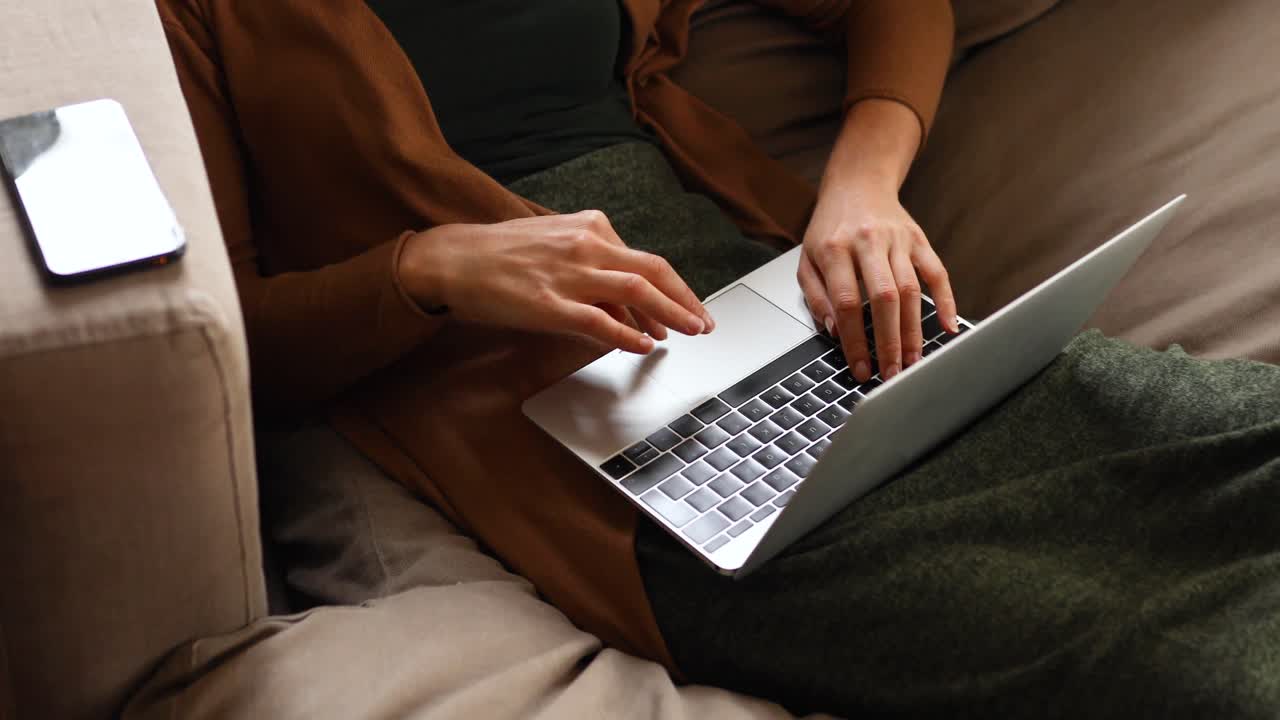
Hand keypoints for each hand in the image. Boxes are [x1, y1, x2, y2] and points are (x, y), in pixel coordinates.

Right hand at [398, 210, 713, 353]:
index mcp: (589, 227)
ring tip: (687, 334)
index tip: (689, 308)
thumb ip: (593, 266)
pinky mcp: (549, 303)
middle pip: (653, 271)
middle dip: (685, 300)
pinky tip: (642, 346)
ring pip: (636, 290)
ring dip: (669, 314)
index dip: (674, 288)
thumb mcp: (555, 244)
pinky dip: (626, 334)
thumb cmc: (501, 255)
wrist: (452, 258)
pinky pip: (598, 320)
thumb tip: (628, 301)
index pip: (645, 259)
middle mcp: (585, 244)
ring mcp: (568, 273)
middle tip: (704, 323)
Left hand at [798, 184, 957, 382]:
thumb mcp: (807, 260)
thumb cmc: (829, 229)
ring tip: (912, 361)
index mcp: (835, 248)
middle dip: (889, 341)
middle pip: (884, 298)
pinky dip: (945, 301)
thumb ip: (817, 297)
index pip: (847, 302)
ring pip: (911, 290)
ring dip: (914, 331)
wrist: (857, 184)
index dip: (854, 339)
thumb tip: (835, 332)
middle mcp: (868, 242)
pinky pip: (937, 273)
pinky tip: (948, 327)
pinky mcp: (919, 239)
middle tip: (892, 373)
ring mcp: (897, 240)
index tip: (860, 368)